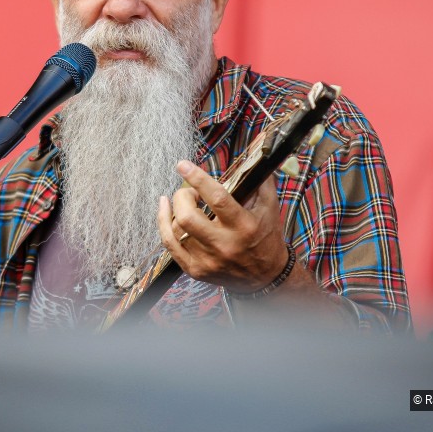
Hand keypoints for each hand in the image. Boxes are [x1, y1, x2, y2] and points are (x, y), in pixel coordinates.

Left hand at [157, 160, 288, 293]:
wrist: (265, 277)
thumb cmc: (266, 237)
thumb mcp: (270, 207)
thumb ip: (260, 180)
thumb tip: (255, 154)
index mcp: (243, 226)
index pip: (217, 198)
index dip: (198, 179)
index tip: (183, 165)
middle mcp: (224, 244)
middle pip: (189, 217)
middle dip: (183, 197)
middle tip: (189, 192)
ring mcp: (208, 260)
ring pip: (177, 230)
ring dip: (175, 209)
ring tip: (184, 202)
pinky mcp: (196, 270)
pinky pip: (170, 245)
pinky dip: (163, 224)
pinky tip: (164, 209)